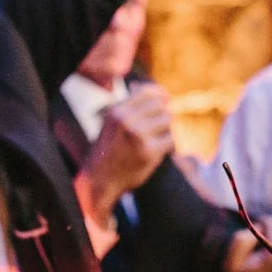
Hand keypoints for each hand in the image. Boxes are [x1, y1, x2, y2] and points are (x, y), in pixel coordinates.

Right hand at [79, 83, 173, 221]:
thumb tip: (158, 91)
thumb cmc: (109, 150)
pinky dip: (168, 146)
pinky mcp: (150, 151)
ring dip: (166, 130)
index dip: (159, 94)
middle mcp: (127, 120)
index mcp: (117, 110)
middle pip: (160, 106)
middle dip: (162, 115)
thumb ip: (130, 106)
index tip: (165, 99)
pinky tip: (160, 152)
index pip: (147, 92)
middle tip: (158, 128)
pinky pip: (170, 139)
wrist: (100, 180)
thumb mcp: (112, 123)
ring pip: (167, 120)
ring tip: (157, 140)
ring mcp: (138, 135)